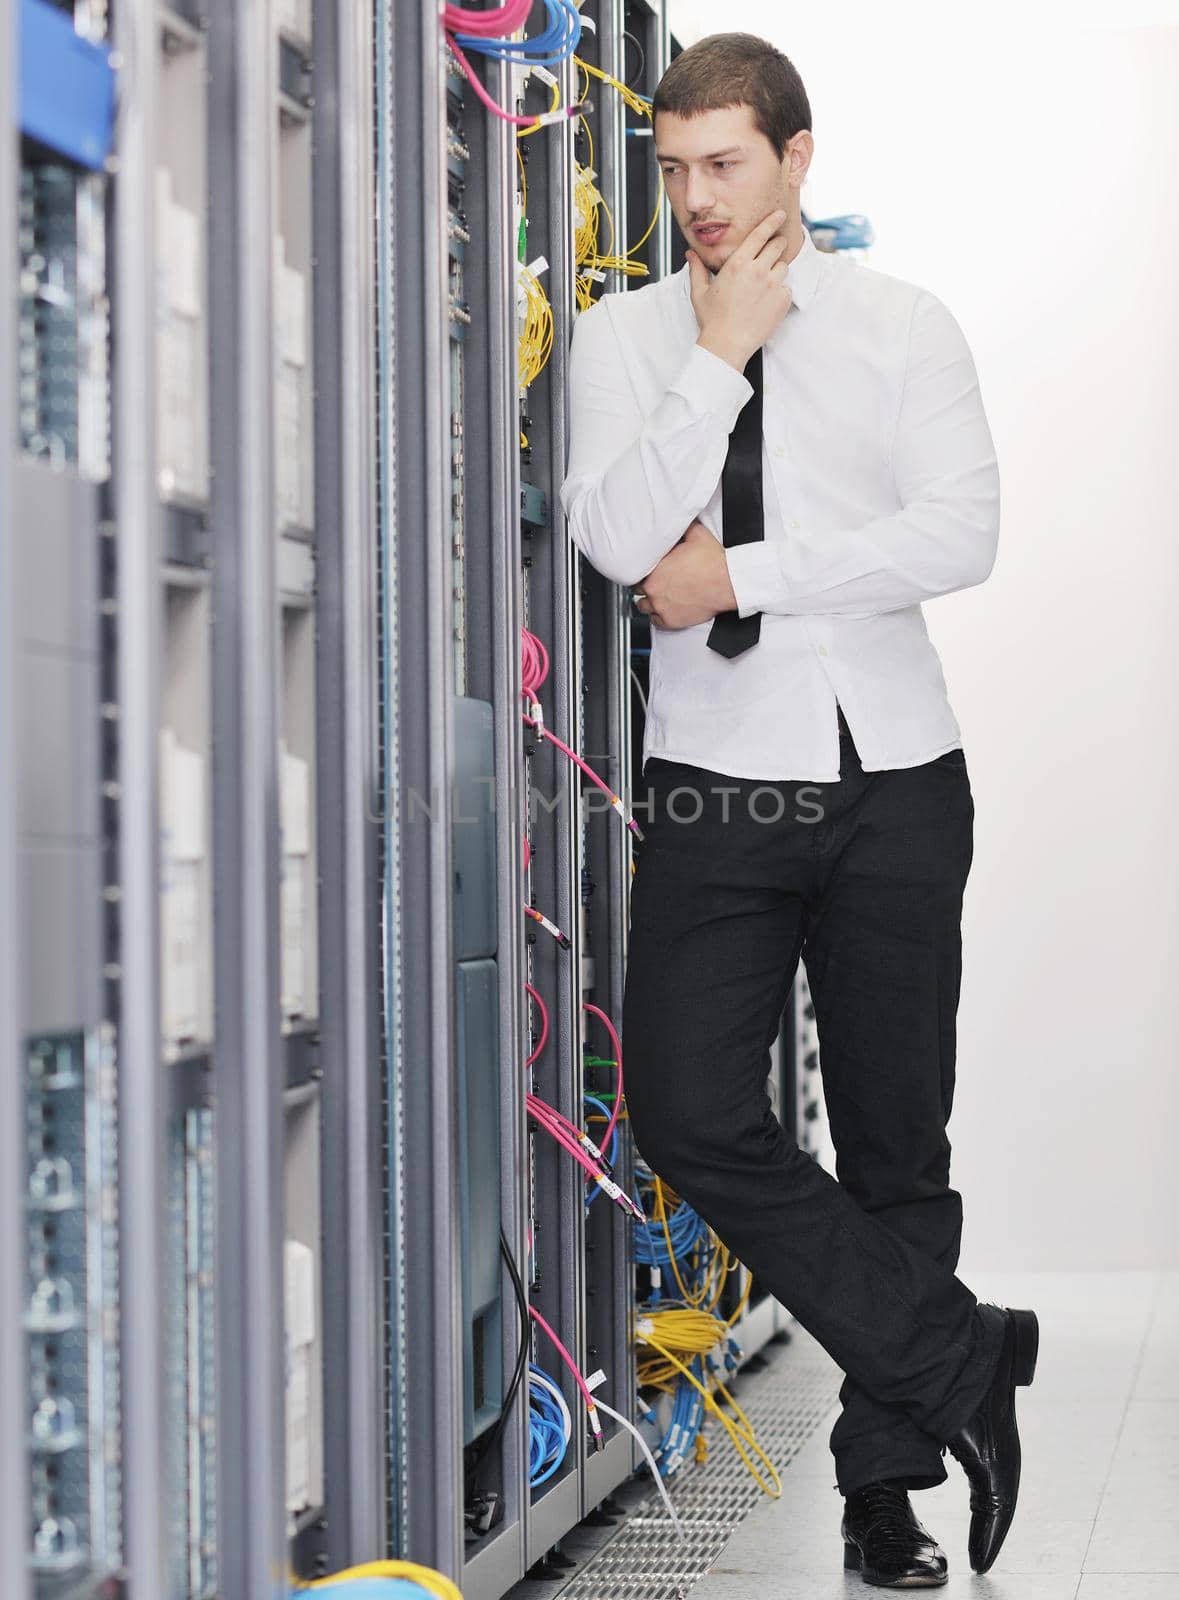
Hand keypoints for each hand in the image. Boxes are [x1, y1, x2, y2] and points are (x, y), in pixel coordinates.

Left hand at [633, 521, 737, 630]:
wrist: (727, 582)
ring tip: (657, 596)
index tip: (649, 570)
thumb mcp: (696, 534)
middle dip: (645, 585)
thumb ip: (683, 527)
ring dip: (648, 601)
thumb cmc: (713, 562)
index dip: (643, 570)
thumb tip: (681, 518)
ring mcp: (661, 607)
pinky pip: (655, 621)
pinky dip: (658, 616)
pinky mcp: (671, 620)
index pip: (636, 571)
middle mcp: (654, 589)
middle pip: (638, 589)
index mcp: (654, 569)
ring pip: (643, 606)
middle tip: (655, 582)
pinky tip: (663, 609)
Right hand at [688, 208, 793, 371]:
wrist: (726, 346)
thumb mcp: (700, 292)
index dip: (772, 221)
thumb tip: (690, 255)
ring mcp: (772, 285)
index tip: (780, 215)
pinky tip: (766, 304)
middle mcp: (757, 270)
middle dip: (776, 246)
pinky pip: (787, 289)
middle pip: (777, 245)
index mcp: (738, 263)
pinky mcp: (782, 301)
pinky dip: (780, 293)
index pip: (760, 234)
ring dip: (777, 272)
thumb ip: (697, 270)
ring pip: (784, 267)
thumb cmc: (712, 320)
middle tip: (772, 253)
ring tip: (763, 287)